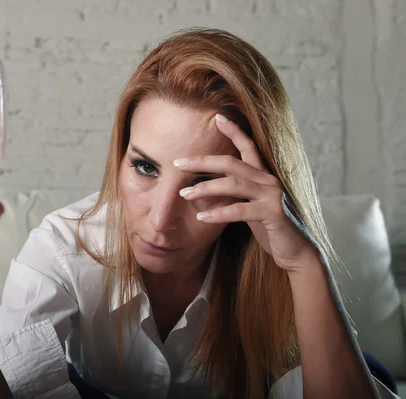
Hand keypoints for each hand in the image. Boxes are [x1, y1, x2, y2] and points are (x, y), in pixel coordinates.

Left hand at [174, 114, 318, 271]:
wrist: (295, 251)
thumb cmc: (270, 228)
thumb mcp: (250, 206)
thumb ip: (236, 193)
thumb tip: (207, 186)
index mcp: (263, 175)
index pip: (248, 146)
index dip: (234, 131)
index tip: (217, 117)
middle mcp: (269, 181)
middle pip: (231, 163)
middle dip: (203, 161)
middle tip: (178, 163)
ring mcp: (272, 196)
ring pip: (233, 184)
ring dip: (205, 188)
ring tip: (184, 194)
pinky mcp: (273, 214)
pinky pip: (240, 210)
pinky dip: (218, 212)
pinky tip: (202, 216)